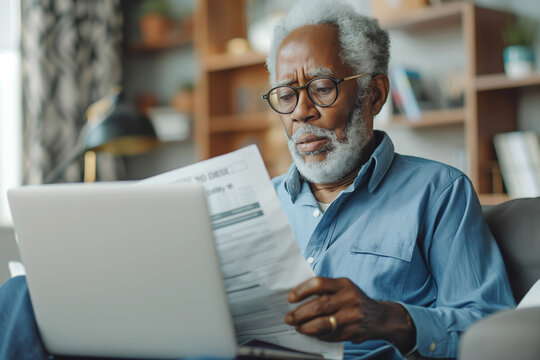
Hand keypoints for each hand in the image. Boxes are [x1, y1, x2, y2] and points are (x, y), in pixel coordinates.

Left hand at [285, 277, 415, 352]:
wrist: (380, 317)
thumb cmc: (354, 300)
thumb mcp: (343, 289)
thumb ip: (325, 291)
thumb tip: (297, 299)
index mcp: (344, 284)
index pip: (318, 283)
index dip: (302, 291)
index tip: (290, 298)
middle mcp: (349, 298)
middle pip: (319, 305)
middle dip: (300, 313)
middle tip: (289, 318)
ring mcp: (352, 316)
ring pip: (323, 323)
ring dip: (306, 327)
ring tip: (298, 327)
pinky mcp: (353, 332)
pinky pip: (330, 335)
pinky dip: (318, 335)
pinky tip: (312, 333)